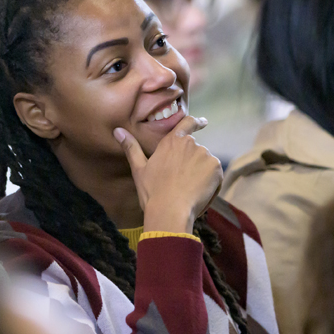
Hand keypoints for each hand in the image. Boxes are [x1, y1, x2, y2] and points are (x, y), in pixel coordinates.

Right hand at [115, 116, 220, 234]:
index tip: (203, 122)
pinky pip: (215, 175)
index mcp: (172, 141)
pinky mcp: (216, 168)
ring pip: (205, 164)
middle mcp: (190, 143)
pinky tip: (198, 194)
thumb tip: (117, 131)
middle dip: (191, 164)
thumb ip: (131, 147)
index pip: (187, 123)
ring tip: (188, 191)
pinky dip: (210, 183)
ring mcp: (205, 155)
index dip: (196, 122)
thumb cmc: (152, 191)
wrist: (170, 211)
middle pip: (195, 151)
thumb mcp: (139, 169)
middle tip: (181, 183)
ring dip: (201, 174)